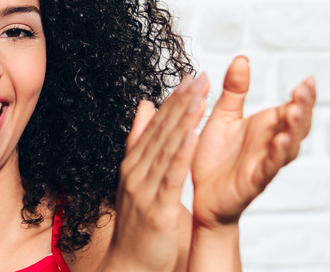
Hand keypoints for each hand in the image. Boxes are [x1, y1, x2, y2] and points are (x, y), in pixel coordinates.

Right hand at [107, 74, 208, 271]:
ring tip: (199, 96)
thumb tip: (145, 105)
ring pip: (167, 148)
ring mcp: (144, 189)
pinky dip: (181, 154)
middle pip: (161, 132)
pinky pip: (171, 177)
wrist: (129, 265)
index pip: (155, 126)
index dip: (174, 101)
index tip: (191, 77)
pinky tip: (193, 135)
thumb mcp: (135, 178)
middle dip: (182, 103)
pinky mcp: (157, 208)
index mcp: (133, 164)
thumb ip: (139, 141)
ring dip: (183, 121)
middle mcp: (136, 172)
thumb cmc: (136, 226)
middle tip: (200, 77)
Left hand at [191, 56, 315, 228]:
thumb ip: (234, 90)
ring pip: (288, 147)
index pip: (292, 108)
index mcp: (265, 127)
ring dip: (293, 130)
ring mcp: (264, 163)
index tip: (307, 80)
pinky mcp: (253, 181)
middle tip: (305, 90)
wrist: (198, 193)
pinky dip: (275, 156)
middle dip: (304, 109)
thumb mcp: (223, 116)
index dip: (303, 96)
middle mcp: (270, 144)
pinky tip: (278, 142)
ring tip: (294, 112)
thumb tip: (242, 59)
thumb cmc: (213, 156)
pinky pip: (268, 168)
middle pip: (297, 126)